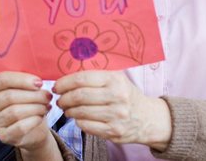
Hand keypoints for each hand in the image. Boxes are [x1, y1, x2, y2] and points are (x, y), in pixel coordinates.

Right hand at [0, 72, 54, 153]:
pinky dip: (34, 120)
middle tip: (47, 96)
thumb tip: (38, 81)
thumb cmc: (27, 104)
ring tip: (46, 106)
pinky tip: (41, 117)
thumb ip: (27, 82)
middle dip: (33, 95)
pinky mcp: (2, 136)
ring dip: (35, 108)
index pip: (2, 79)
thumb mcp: (24, 90)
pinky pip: (19, 127)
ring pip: (15, 112)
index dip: (22, 79)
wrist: (31, 129)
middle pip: (9, 96)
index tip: (39, 83)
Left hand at [54, 71, 171, 149]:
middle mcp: (117, 96)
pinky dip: (78, 122)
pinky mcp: (114, 132)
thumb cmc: (126, 95)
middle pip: (79, 97)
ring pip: (81, 113)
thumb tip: (65, 75)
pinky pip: (86, 126)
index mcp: (115, 79)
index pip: (82, 79)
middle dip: (64, 98)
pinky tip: (78, 118)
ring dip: (69, 111)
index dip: (64, 83)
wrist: (148, 118)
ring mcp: (116, 116)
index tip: (57, 86)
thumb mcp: (116, 79)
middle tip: (59, 100)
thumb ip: (95, 76)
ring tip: (67, 109)